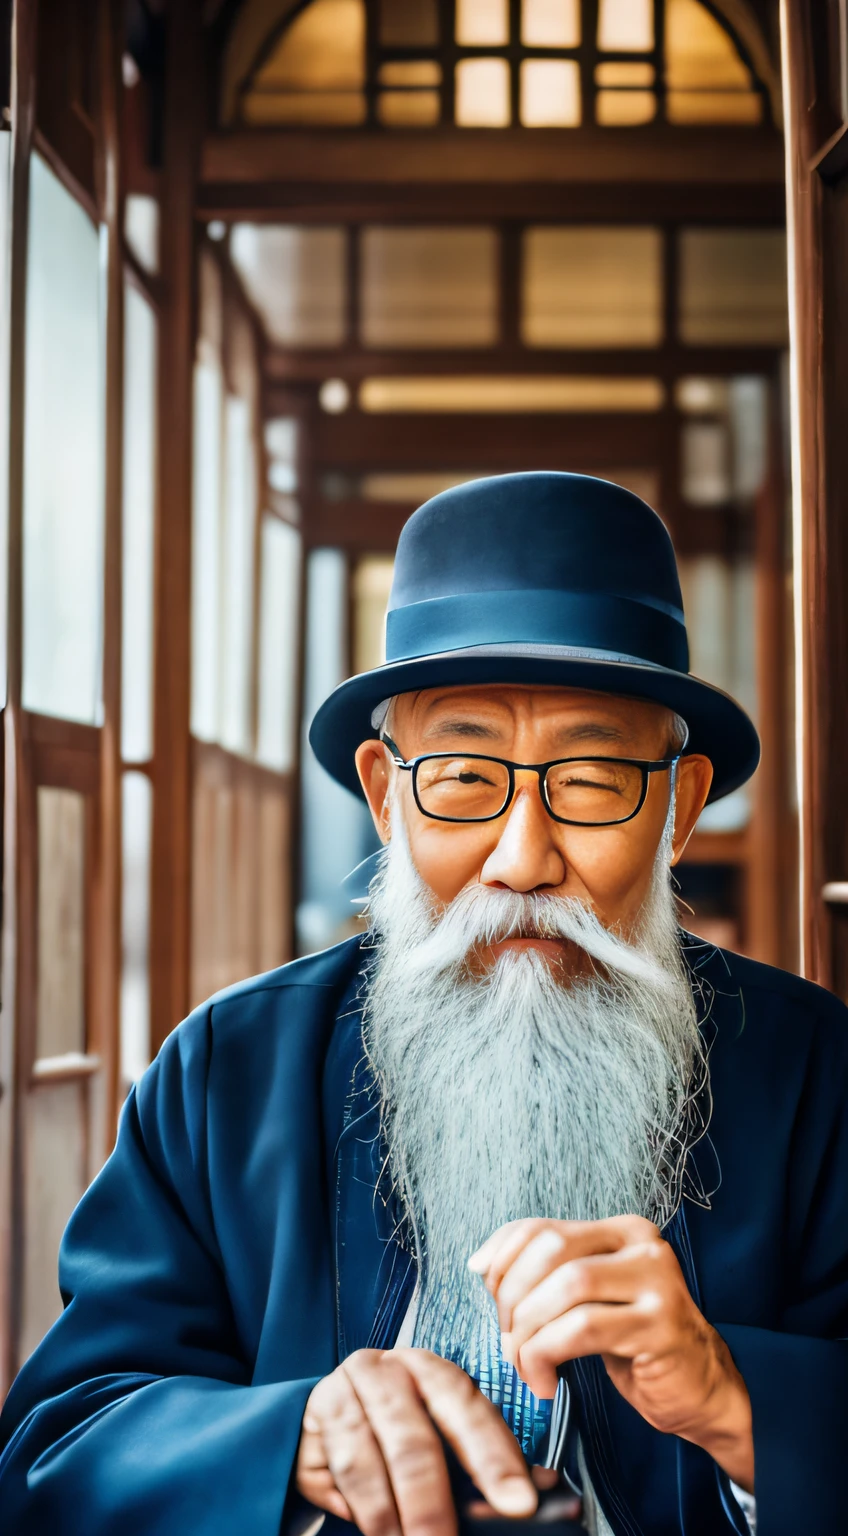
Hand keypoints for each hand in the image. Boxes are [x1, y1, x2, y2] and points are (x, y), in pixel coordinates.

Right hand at [295, 1346, 537, 1533]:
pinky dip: (360, 1512)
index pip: (470, 1410)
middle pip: (415, 1442)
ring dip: (392, 1521)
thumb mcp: (444, 1440)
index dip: (496, 1459)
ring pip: (371, 1464)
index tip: (519, 1504)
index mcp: (432, 1370)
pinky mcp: (315, 1415)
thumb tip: (545, 1490)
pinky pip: (339, 1474)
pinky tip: (378, 1533)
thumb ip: (487, 1463)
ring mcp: (345, 1389)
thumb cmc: (400, 1429)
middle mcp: (388, 1370)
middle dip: (434, 1507)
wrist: (326, 1416)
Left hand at [470, 1216, 753, 1492]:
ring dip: (528, 1331)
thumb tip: (480, 1262)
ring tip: (524, 1364)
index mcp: (621, 1230)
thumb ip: (545, 1273)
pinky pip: (583, 1329)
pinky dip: (548, 1355)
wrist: (700, 1388)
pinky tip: (546, 1382)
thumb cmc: (635, 1341)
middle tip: (507, 1335)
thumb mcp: (589, 1299)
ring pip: (567, 1286)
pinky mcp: (660, 1326)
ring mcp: (657, 1283)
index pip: (540, 1226)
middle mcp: (643, 1245)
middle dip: (513, 1294)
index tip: (488, 1293)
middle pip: (551, 1248)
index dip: (501, 1258)